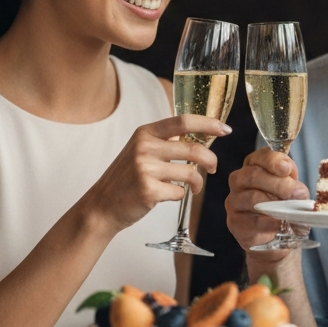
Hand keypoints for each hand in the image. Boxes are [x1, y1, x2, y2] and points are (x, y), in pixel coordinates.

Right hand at [89, 115, 227, 233]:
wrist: (102, 206)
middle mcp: (144, 147)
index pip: (183, 121)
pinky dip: (181, 195)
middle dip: (211, 160)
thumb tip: (201, 137)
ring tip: (194, 187)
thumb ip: (165, 141)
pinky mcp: (148, 190)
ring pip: (190, 172)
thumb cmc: (127, 179)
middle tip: (213, 168)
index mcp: (145, 132)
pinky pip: (180, 192)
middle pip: (193, 149)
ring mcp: (145, 168)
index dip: (208, 123)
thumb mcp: (141, 150)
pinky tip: (169, 195)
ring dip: (198, 182)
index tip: (225, 129)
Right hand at [225, 147, 309, 256]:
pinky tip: (284, 223)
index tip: (286, 168)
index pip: (259, 157)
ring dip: (277, 204)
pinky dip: (273, 222)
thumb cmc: (278, 202)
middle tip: (298, 193)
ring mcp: (234, 201)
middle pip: (253, 175)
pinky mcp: (235, 222)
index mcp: (253, 165)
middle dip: (278, 184)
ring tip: (293, 210)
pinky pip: (255, 221)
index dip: (273, 161)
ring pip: (253, 198)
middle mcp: (239, 180)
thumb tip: (299, 190)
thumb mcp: (289, 186)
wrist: (270, 231)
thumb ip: (292, 182)